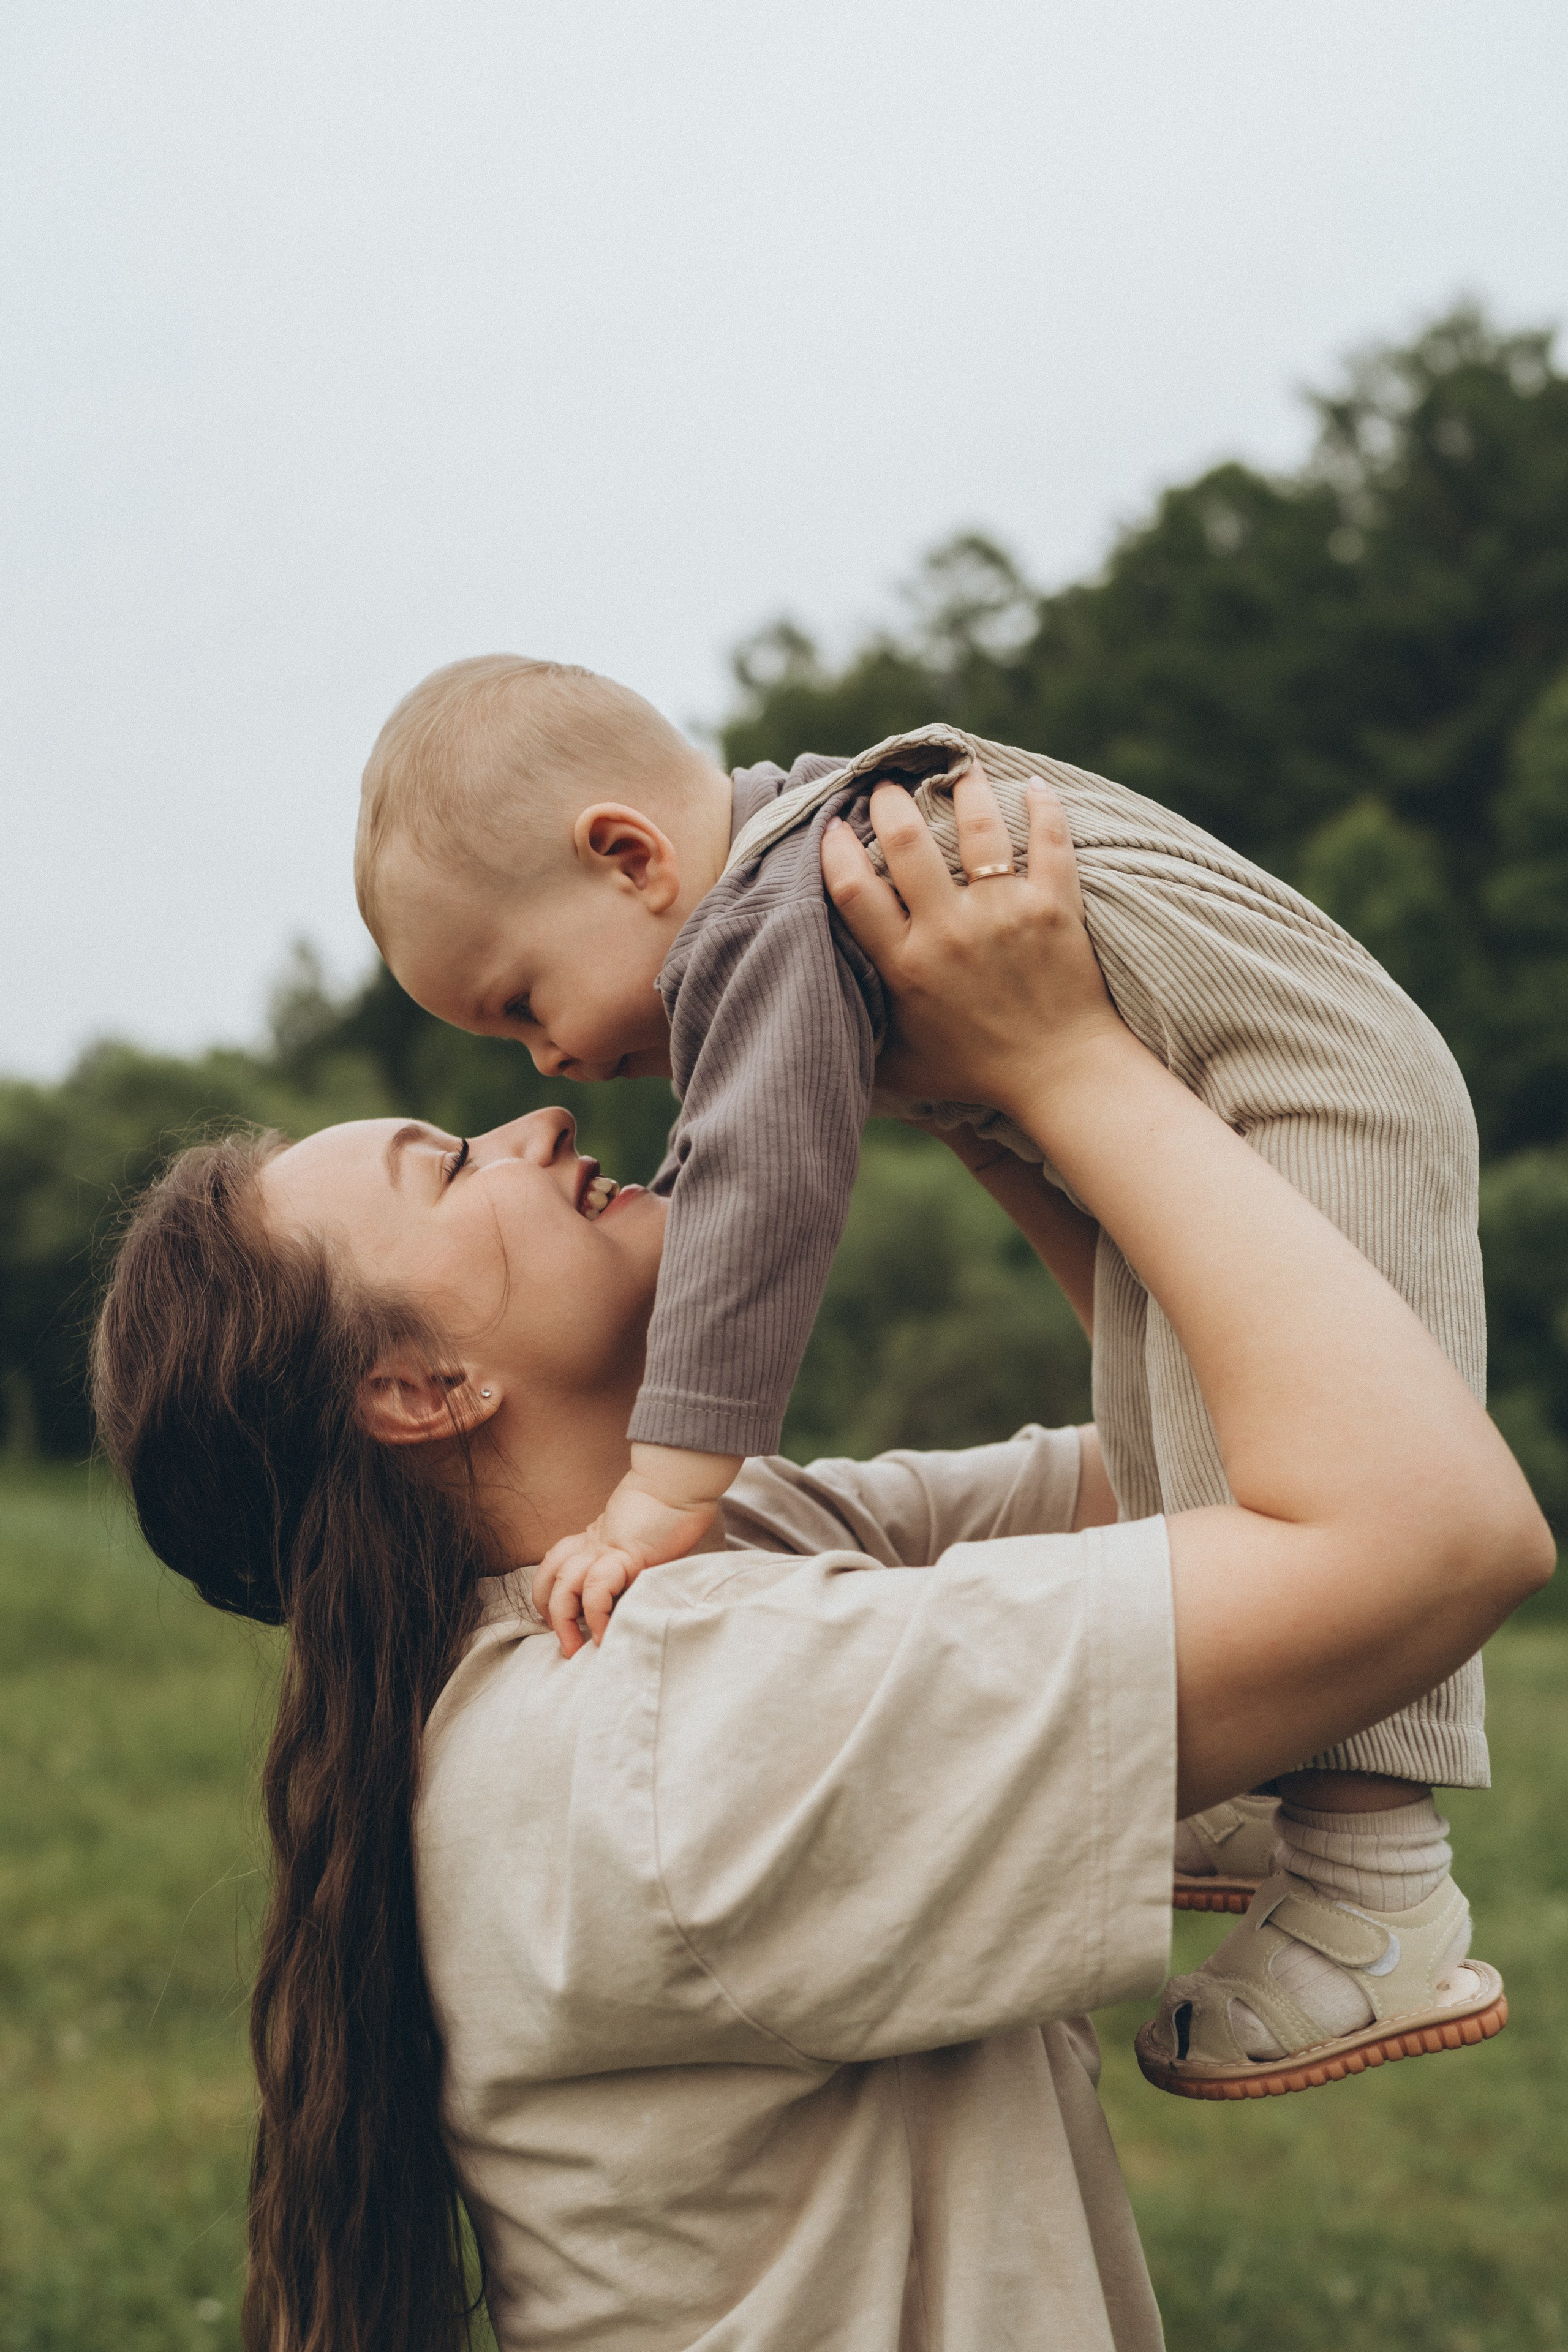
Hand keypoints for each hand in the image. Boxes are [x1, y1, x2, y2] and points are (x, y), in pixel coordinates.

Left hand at [532, 1448, 737, 1655]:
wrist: (680, 1482)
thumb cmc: (673, 1506)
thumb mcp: (647, 1535)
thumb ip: (636, 1555)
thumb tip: (637, 1578)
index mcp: (597, 1539)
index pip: (558, 1563)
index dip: (549, 1591)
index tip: (559, 1621)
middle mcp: (595, 1545)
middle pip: (551, 1575)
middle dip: (549, 1612)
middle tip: (563, 1643)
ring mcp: (606, 1549)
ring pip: (564, 1585)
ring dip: (564, 1620)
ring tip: (575, 1647)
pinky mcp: (623, 1555)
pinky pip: (596, 1588)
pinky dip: (595, 1614)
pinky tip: (602, 1634)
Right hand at [821, 763, 1122, 1133]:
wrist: (1060, 1077)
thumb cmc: (978, 1073)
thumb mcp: (903, 1066)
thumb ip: (861, 1043)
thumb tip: (815, 1034)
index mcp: (905, 966)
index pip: (854, 889)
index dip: (836, 848)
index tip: (835, 825)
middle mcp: (948, 932)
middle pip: (906, 841)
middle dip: (892, 801)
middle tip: (892, 787)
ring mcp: (1002, 915)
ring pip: (978, 828)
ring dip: (965, 789)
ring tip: (959, 771)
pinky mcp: (1053, 908)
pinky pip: (1050, 841)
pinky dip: (1045, 807)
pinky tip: (1036, 786)